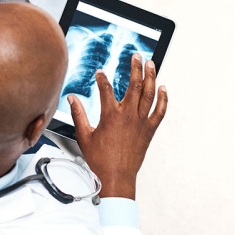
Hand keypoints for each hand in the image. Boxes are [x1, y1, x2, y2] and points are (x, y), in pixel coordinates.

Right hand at [67, 53, 167, 199]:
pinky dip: (163, 99)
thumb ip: (78, 114)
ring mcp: (141, 122)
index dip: (103, 78)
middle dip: (135, 67)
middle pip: (134, 84)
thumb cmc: (100, 160)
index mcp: (111, 116)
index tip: (101, 73)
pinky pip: (160, 111)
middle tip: (135, 56)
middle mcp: (128, 116)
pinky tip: (163, 89)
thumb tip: (72, 98)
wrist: (116, 177)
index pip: (107, 89)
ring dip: (151, 76)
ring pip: (149, 94)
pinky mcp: (149, 130)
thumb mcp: (84, 136)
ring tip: (150, 64)